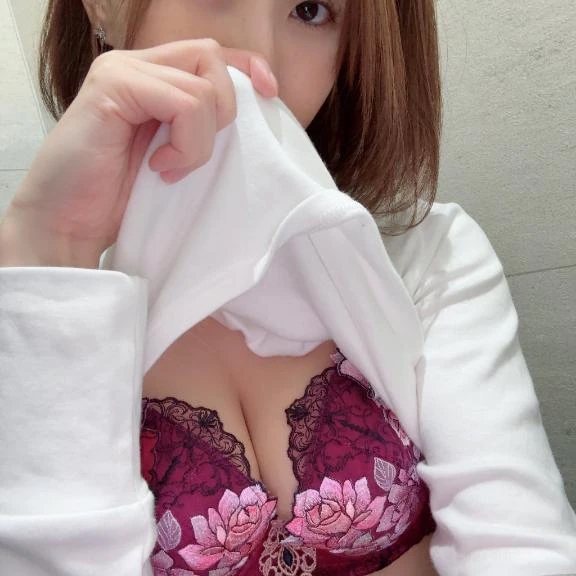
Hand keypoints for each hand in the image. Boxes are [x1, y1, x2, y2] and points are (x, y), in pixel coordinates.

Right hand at [0, 39, 277, 267]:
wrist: (68, 224)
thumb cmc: (122, 198)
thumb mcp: (176, 157)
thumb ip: (199, 127)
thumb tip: (252, 113)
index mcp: (152, 79)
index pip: (211, 53)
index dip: (247, 67)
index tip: (270, 94)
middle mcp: (137, 66)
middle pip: (211, 56)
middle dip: (224, 111)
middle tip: (194, 155)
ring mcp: (122, 72)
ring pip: (203, 85)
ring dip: (201, 141)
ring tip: (172, 169)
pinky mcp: (113, 87)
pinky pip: (184, 103)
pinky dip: (186, 144)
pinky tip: (160, 168)